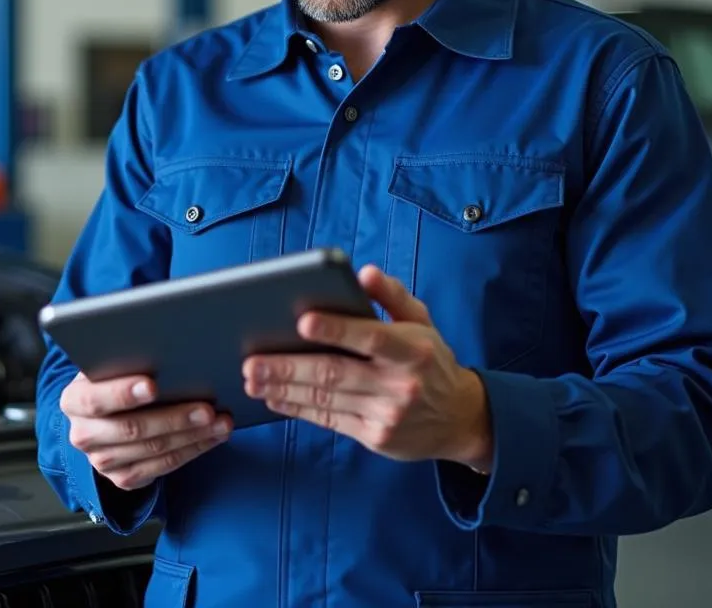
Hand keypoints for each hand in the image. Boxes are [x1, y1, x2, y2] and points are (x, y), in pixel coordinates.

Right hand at [60, 372, 231, 490]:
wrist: (103, 414)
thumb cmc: (114, 377)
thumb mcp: (110, 363)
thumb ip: (126, 357)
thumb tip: (165, 346)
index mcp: (74, 400)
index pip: (94, 399)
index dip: (122, 393)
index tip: (153, 384)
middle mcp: (83, 435)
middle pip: (131, 429)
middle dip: (174, 418)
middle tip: (207, 407)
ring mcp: (102, 461)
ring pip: (153, 450)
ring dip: (192, 436)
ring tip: (220, 421)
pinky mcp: (123, 478)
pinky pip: (162, 468)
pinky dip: (192, 450)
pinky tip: (212, 436)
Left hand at [243, 266, 492, 469]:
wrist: (459, 419)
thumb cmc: (430, 359)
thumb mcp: (421, 321)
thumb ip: (392, 296)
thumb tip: (364, 273)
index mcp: (412, 348)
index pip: (371, 336)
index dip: (337, 328)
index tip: (302, 320)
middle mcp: (400, 383)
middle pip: (337, 373)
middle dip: (289, 367)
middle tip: (251, 361)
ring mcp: (386, 414)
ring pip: (326, 399)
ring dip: (284, 388)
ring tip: (251, 378)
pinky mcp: (375, 437)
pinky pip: (329, 420)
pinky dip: (298, 408)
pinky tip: (274, 397)